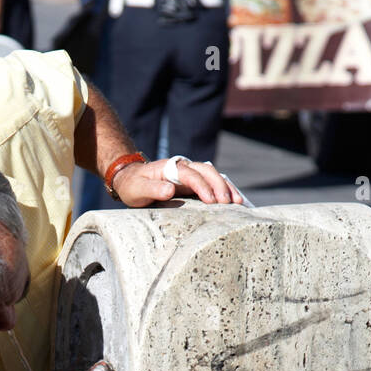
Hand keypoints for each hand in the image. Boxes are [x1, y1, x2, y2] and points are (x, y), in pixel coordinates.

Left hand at [113, 157, 244, 207]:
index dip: (202, 186)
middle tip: (229, 203)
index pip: (190, 174)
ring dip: (226, 187)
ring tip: (238, 202)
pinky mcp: (193, 183)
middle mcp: (183, 168)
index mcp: (170, 168)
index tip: (211, 200)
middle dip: (219, 186)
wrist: (132, 180)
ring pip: (213, 176)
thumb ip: (152, 189)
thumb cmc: (133, 186)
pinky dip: (223, 191)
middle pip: (207, 171)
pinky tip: (234, 201)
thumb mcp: (137, 189)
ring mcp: (190, 174)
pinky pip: (212, 184)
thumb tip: (169, 190)